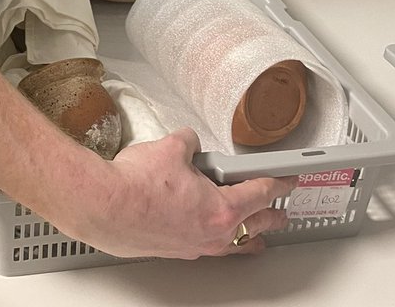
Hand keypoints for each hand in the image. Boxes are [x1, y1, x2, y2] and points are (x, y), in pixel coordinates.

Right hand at [73, 127, 295, 260]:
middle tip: (282, 212)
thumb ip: (189, 143)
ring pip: (232, 243)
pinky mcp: (173, 250)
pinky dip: (216, 239)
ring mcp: (193, 246)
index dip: (279, 183)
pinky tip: (206, 232)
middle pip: (254, 226)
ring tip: (256, 236)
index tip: (289, 181)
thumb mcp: (171, 148)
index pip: (260, 193)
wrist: (105, 207)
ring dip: (247, 236)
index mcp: (222, 209)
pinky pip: (206, 247)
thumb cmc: (137, 185)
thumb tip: (188, 143)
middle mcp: (213, 234)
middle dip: (271, 216)